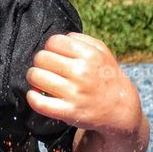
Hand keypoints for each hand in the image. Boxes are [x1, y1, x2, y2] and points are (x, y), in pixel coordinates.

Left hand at [25, 32, 141, 134]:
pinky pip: (38, 102)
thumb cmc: (106, 76)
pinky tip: (35, 94)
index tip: (54, 55)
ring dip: (34, 78)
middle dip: (41, 62)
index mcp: (89, 55)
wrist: (120, 108)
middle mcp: (82, 72)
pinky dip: (32, 97)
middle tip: (47, 68)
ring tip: (41, 80)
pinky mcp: (68, 111)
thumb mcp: (102, 52)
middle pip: (41, 58)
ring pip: (36, 76)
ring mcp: (74, 93)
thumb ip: (81, 39)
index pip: (53, 41)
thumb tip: (56, 40)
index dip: (50, 47)